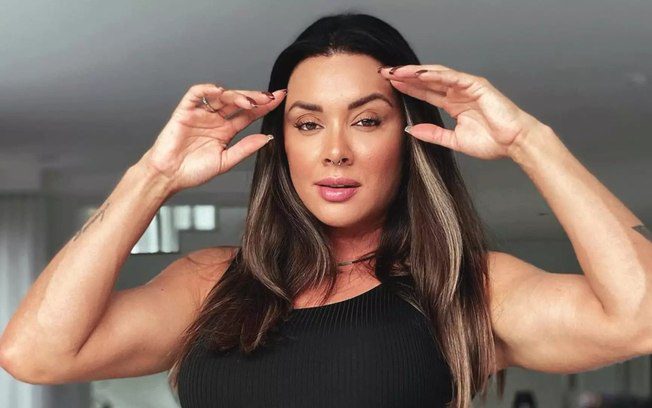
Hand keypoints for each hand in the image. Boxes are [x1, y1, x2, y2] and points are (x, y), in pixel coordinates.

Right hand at [141, 83, 286, 193]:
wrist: (168, 176)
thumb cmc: (193, 171)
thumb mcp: (226, 161)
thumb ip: (245, 148)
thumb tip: (267, 138)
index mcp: (226, 131)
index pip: (249, 114)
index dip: (264, 106)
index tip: (280, 98)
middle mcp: (215, 119)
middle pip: (238, 102)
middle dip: (255, 97)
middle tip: (270, 96)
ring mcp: (201, 114)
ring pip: (222, 96)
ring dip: (236, 95)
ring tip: (249, 101)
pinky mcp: (185, 111)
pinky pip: (196, 94)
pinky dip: (208, 89)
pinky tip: (221, 92)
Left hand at [379, 64, 541, 159]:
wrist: (514, 143)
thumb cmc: (492, 142)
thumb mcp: (454, 141)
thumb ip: (433, 134)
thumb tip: (411, 130)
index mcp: (453, 104)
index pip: (425, 93)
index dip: (406, 88)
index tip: (387, 86)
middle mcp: (457, 92)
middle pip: (426, 81)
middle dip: (404, 77)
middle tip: (384, 73)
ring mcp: (466, 86)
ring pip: (435, 75)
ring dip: (414, 72)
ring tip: (395, 71)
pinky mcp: (476, 84)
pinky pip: (451, 77)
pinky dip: (434, 74)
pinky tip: (417, 74)